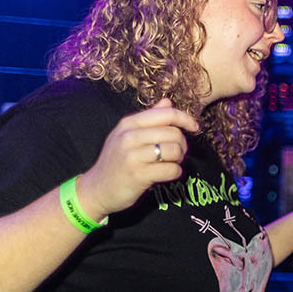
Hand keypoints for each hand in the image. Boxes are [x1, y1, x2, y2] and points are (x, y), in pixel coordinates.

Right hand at [75, 98, 198, 219]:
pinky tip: (166, 174)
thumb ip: (149, 118)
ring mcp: (132, 156)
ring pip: (174, 150)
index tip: (195, 127)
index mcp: (129, 123)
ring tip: (169, 163)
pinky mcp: (138, 175)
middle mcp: (129, 136)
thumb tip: (168, 102)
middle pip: (174, 133)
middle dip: (182, 144)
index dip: (186, 119)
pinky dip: (174, 173)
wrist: (97, 189)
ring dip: (178, 159)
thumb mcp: (126, 135)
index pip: (166, 114)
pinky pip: (171, 170)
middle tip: (176, 153)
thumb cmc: (116, 161)